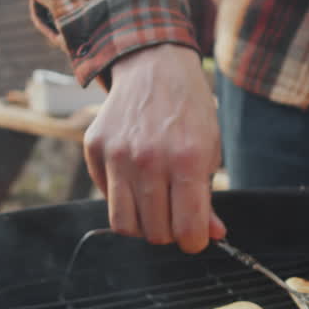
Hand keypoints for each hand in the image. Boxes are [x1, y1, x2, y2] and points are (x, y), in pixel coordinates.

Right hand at [84, 44, 226, 252]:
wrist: (154, 66)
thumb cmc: (189, 111)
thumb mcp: (211, 148)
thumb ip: (208, 196)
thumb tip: (213, 235)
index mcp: (188, 158)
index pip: (187, 229)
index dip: (194, 241)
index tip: (196, 236)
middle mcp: (150, 159)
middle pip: (155, 233)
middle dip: (169, 233)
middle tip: (176, 215)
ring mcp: (118, 154)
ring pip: (124, 224)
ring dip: (142, 225)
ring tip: (155, 208)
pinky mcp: (95, 148)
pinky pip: (106, 197)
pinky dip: (122, 198)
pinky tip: (135, 180)